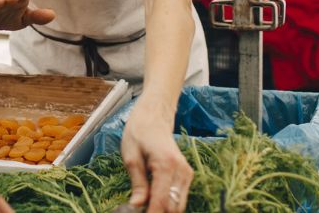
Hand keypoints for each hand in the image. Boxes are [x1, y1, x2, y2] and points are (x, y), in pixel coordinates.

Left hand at [121, 97, 192, 212]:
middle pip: (174, 208)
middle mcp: (182, 171)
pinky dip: (167, 203)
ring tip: (144, 206)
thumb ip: (137, 183)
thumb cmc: (139, 132)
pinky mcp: (187, 176)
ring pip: (179, 206)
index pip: (161, 201)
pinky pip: (180, 198)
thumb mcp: (131, 156)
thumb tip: (137, 205)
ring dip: (163, 209)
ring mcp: (187, 174)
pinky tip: (152, 200)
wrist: (155, 115)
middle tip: (138, 211)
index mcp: (166, 165)